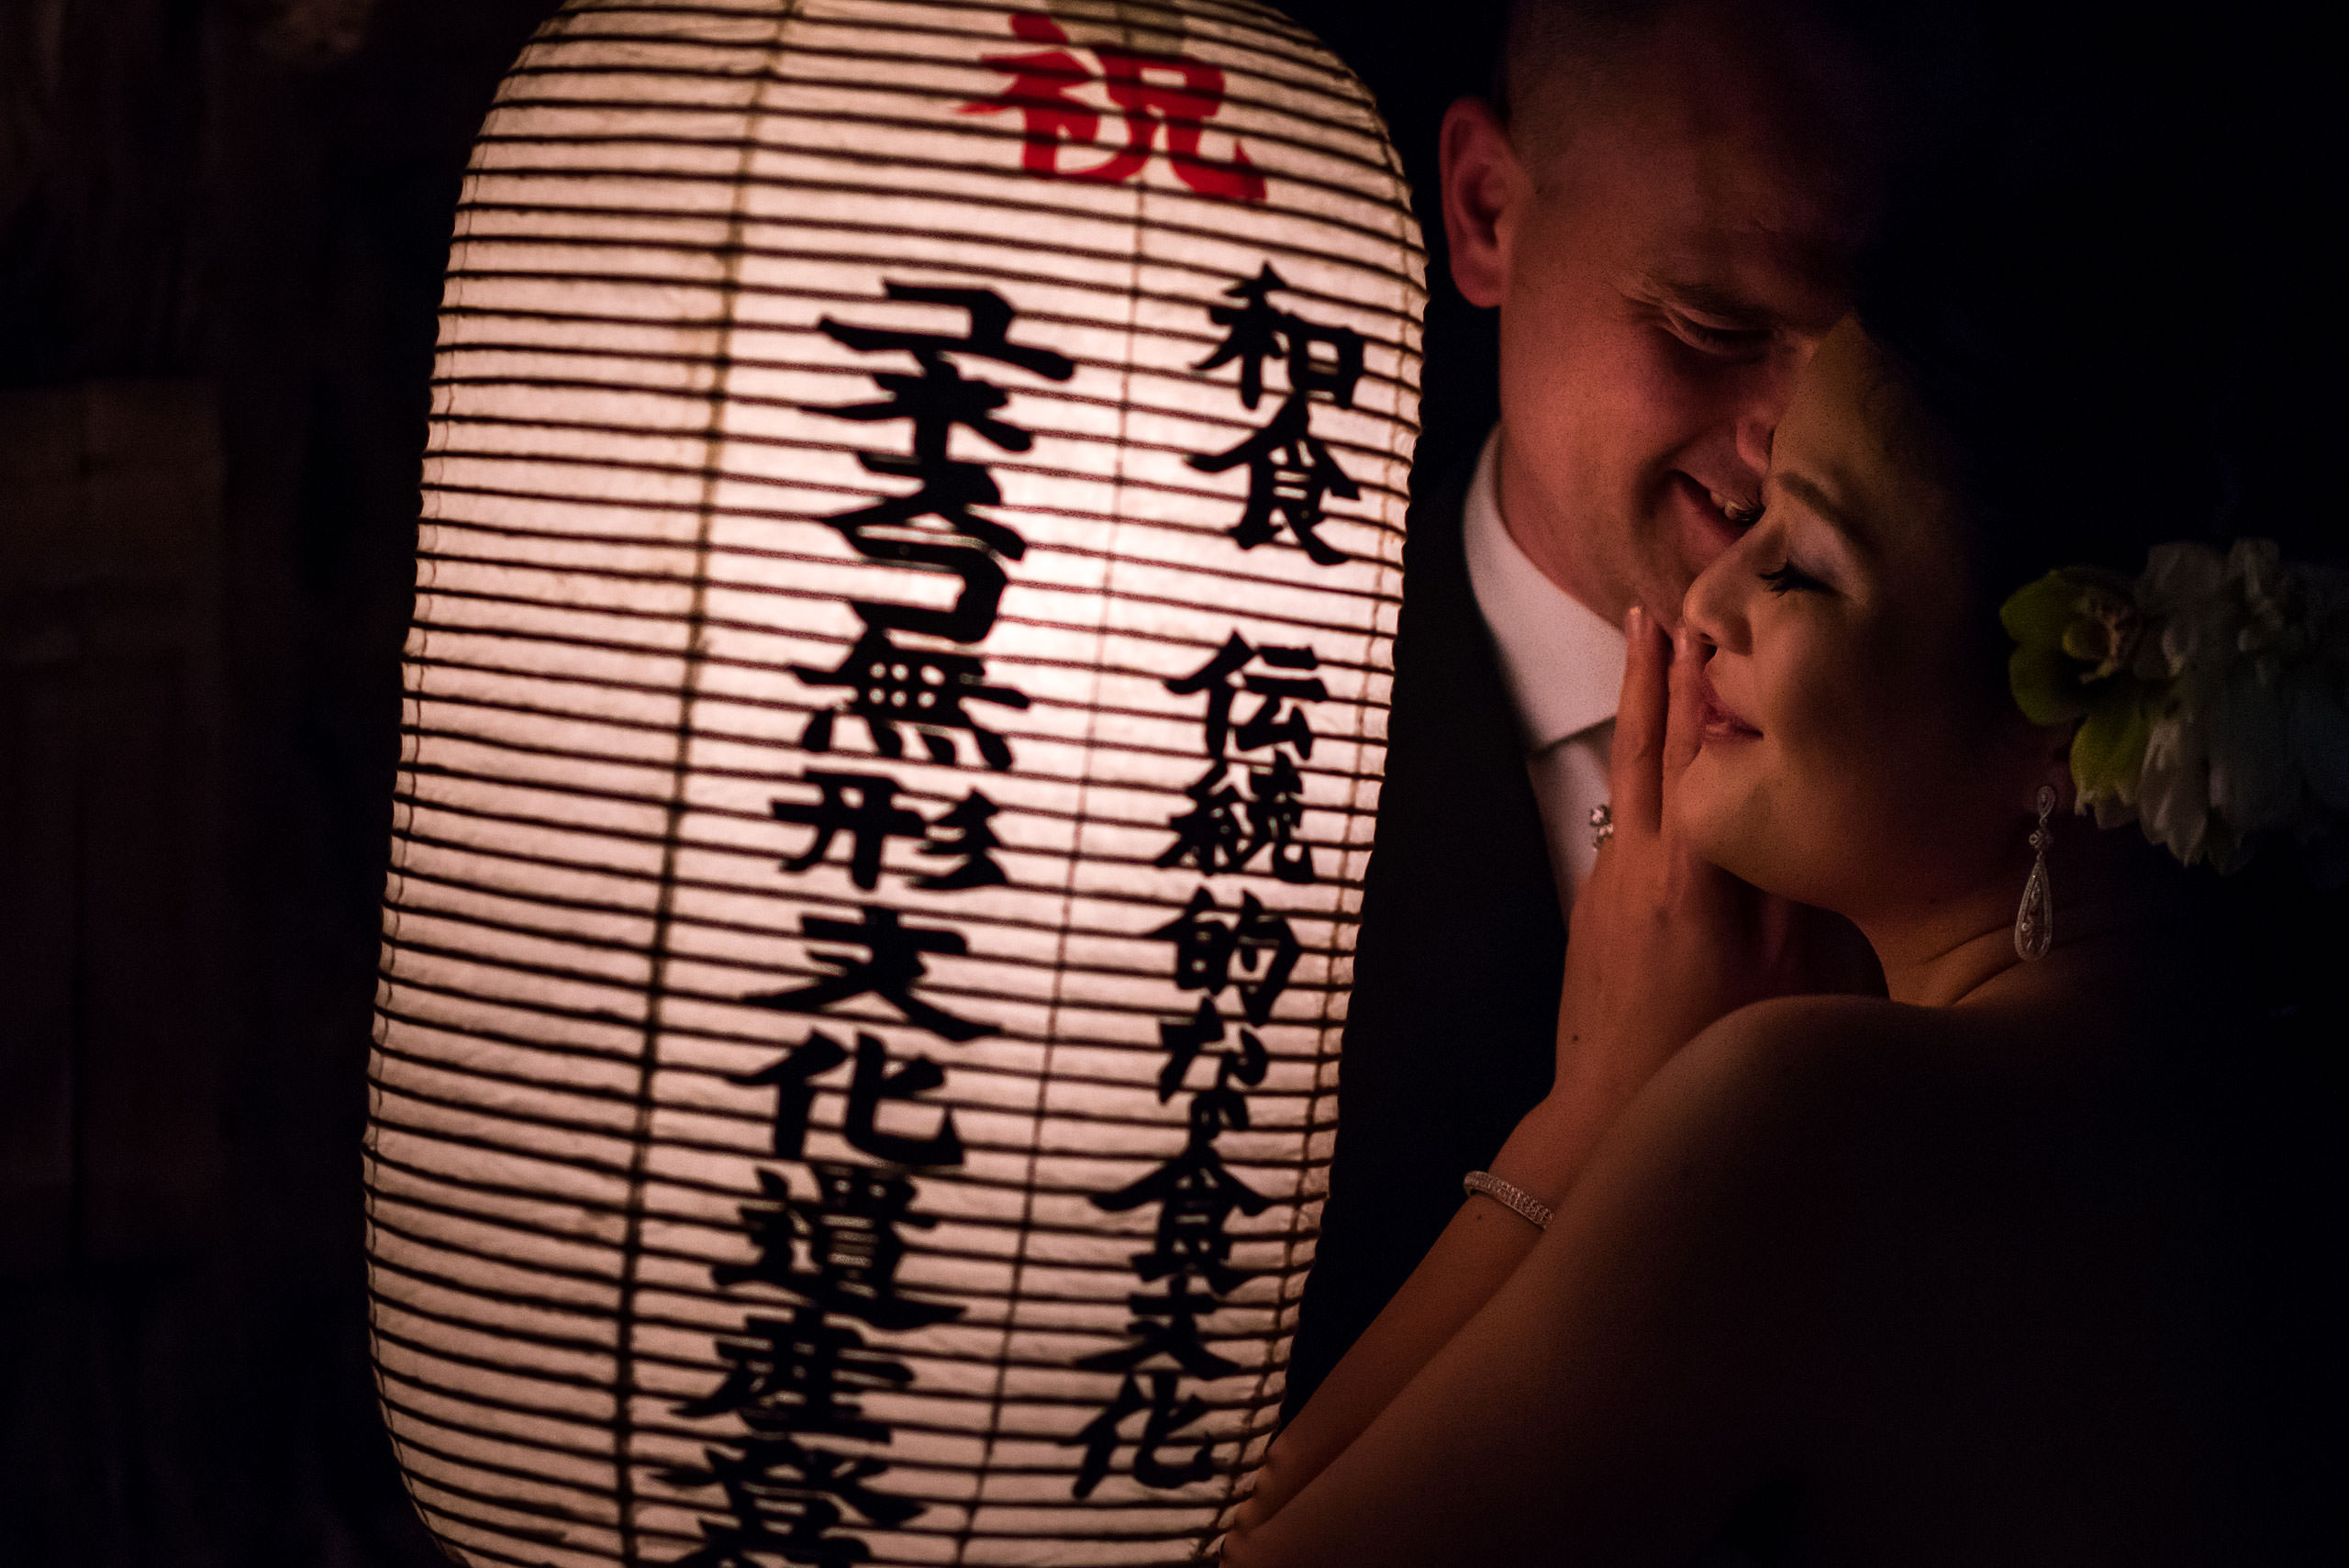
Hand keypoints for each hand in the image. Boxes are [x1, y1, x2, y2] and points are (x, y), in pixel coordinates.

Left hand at [1538, 609, 1825, 1168]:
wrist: (1603, 1114)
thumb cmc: (1707, 1056)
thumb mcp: (1793, 981)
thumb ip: (1805, 893)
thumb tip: (1821, 818)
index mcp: (1693, 872)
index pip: (1699, 753)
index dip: (1706, 684)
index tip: (1715, 622)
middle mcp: (1639, 863)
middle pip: (1645, 745)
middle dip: (1654, 673)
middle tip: (1659, 608)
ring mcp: (1607, 884)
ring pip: (1626, 779)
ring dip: (1639, 715)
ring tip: (1649, 653)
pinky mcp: (1595, 910)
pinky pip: (1624, 820)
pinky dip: (1640, 775)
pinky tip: (1658, 763)